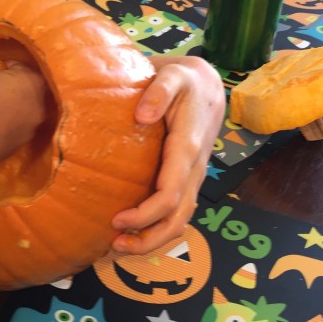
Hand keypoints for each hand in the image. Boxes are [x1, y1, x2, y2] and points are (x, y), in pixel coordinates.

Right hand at [0, 61, 47, 169]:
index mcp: (33, 83)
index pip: (23, 69)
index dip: (8, 67)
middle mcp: (39, 109)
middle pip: (26, 95)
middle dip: (11, 92)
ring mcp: (28, 133)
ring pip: (20, 118)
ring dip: (7, 113)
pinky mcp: (14, 152)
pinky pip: (8, 135)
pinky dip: (0, 131)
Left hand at [111, 55, 224, 253]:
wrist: (207, 84)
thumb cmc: (184, 80)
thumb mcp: (173, 75)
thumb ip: (159, 92)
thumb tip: (143, 116)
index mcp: (187, 148)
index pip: (170, 193)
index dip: (146, 213)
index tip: (117, 219)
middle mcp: (194, 168)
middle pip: (178, 217)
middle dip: (150, 238)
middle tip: (115, 245)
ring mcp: (193, 176)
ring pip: (181, 219)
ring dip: (154, 239)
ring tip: (120, 246)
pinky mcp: (187, 178)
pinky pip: (178, 211)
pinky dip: (158, 227)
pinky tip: (134, 230)